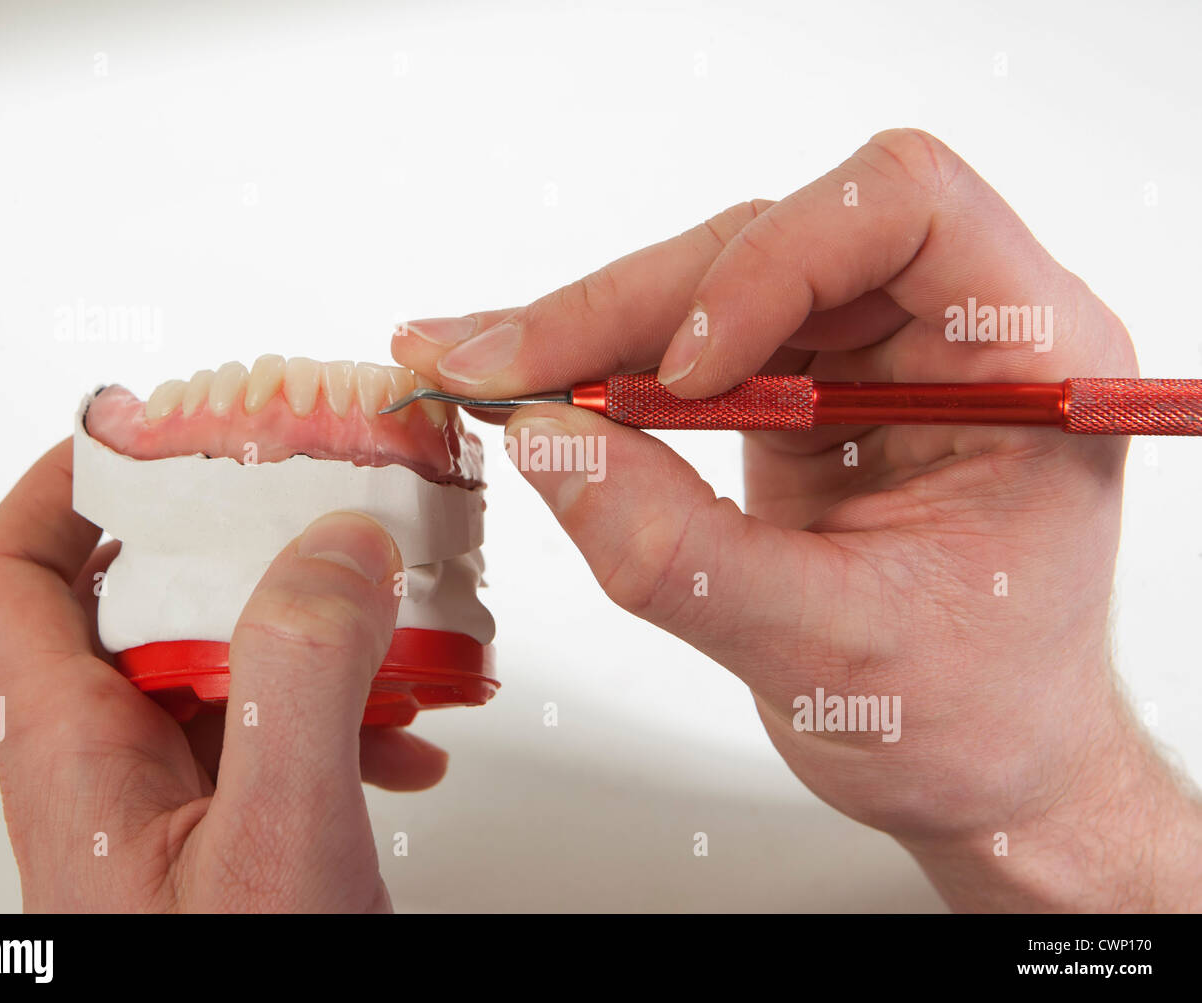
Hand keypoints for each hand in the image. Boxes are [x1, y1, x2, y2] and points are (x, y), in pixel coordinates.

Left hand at [0, 440, 445, 910]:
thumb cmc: (233, 995)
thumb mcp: (278, 835)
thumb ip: (302, 680)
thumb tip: (340, 545)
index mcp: (74, 755)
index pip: (13, 576)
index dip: (69, 485)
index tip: (159, 433)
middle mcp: (106, 771)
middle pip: (140, 602)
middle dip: (240, 547)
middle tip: (321, 509)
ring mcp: (167, 807)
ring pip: (220, 666)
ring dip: (313, 636)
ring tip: (398, 633)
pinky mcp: (223, 839)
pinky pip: (269, 737)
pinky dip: (342, 719)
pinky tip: (407, 741)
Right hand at [392, 128, 1201, 911]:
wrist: (985, 765)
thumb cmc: (968, 717)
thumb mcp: (827, 654)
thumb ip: (679, 554)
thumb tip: (547, 442)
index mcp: (1026, 363)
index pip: (903, 212)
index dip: (772, 265)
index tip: (680, 375)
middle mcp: (951, 332)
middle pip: (771, 241)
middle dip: (623, 309)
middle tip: (491, 363)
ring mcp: (872, 356)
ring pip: (711, 283)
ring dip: (588, 331)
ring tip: (475, 370)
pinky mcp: (806, 390)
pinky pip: (690, 344)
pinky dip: (601, 369)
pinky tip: (523, 384)